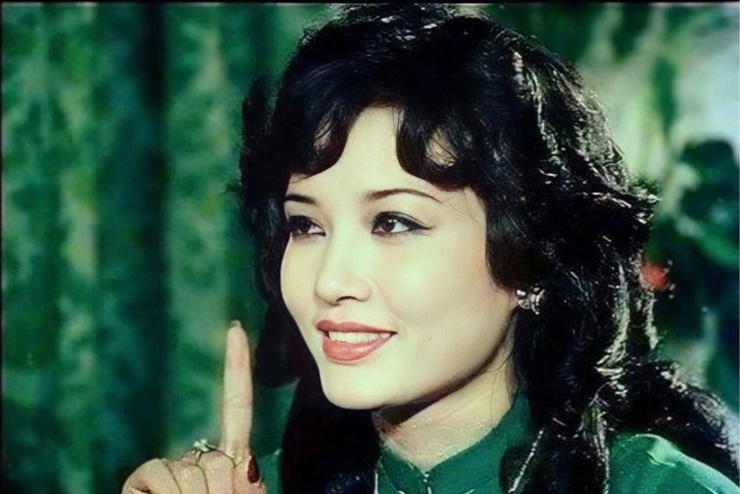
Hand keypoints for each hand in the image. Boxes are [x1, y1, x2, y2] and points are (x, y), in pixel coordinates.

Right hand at [122, 321, 266, 493]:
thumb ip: (243, 478)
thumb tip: (239, 462)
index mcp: (233, 461)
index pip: (236, 405)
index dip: (236, 368)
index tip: (233, 329)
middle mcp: (199, 459)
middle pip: (215, 456)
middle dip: (220, 492)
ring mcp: (169, 469)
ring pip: (189, 471)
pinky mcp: (141, 481)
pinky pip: (158, 474)